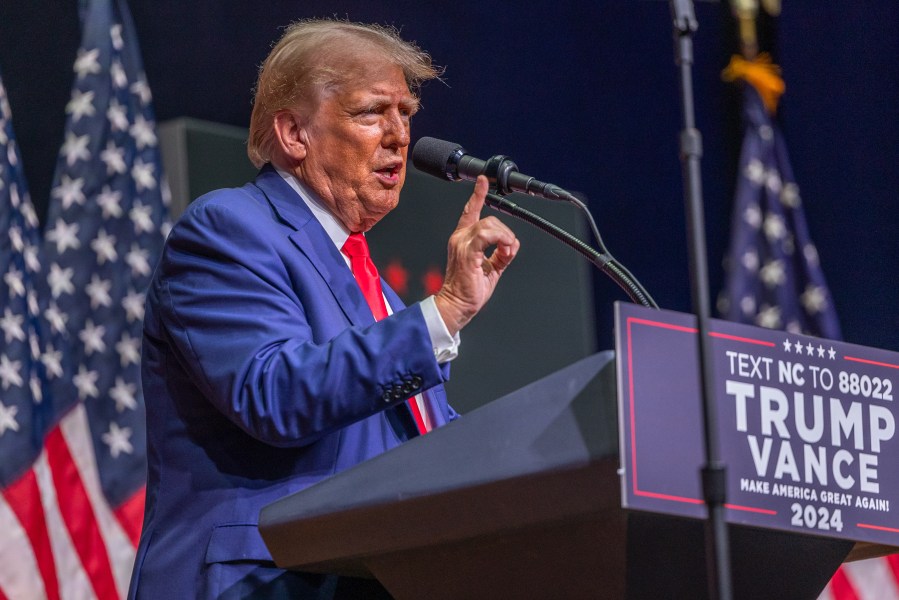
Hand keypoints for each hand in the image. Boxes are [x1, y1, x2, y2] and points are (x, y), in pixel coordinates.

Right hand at [434, 176, 519, 335]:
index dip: (477, 195)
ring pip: (489, 224)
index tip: (483, 181)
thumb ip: (501, 254)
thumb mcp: (491, 268)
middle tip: (509, 249)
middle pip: (488, 219)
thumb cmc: (469, 289)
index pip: (470, 211)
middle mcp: (460, 238)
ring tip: (507, 252)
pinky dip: (501, 240)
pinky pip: (487, 235)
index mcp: (464, 239)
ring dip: (505, 237)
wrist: (458, 304)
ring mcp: (462, 244)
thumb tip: (512, 246)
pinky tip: (504, 251)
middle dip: (505, 232)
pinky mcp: (467, 252)